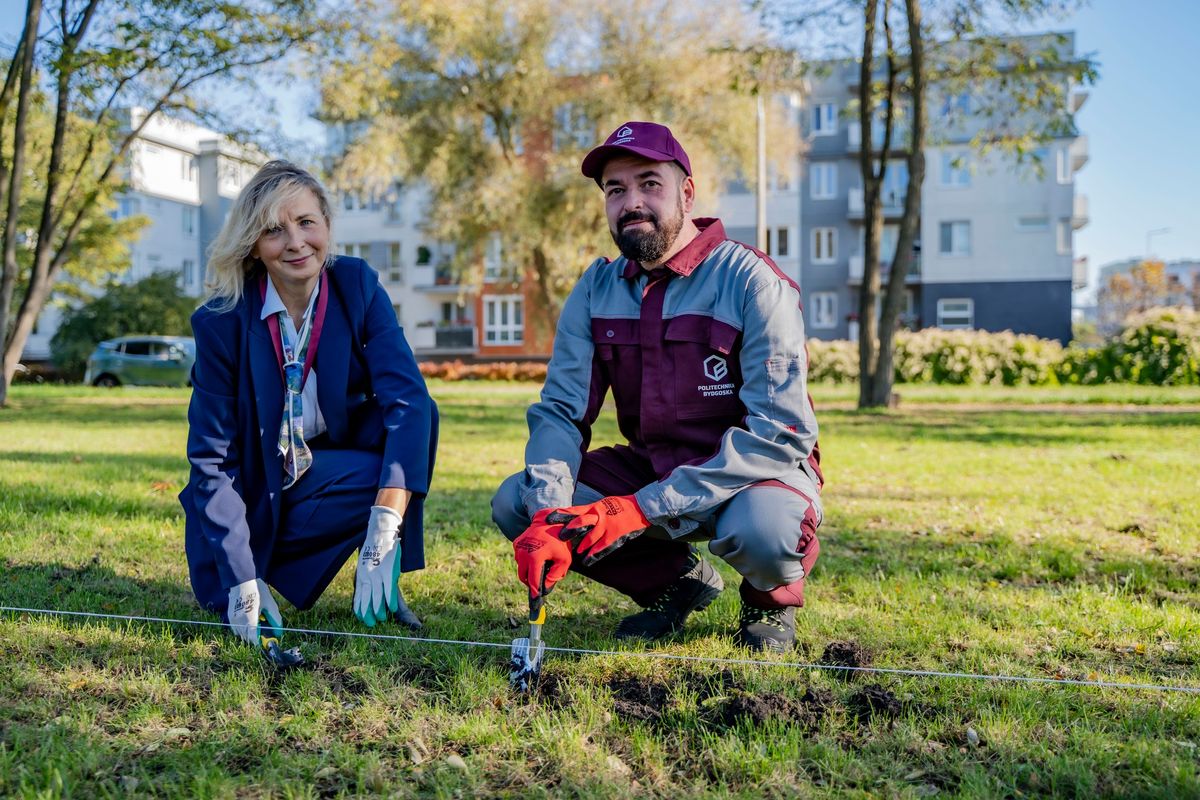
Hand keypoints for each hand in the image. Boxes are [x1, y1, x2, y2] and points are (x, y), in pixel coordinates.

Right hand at [227, 578, 282, 645]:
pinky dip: (242, 629)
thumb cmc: (258, 591)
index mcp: (250, 619)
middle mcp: (239, 621)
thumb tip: (278, 631)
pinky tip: (249, 622)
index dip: (260, 642)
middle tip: (264, 633)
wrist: (243, 580)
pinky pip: (236, 629)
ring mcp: (233, 619)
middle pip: (247, 638)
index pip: (253, 638)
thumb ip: (275, 619)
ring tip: (257, 625)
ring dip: (249, 634)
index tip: (267, 642)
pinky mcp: (230, 616)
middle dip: (256, 638)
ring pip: (241, 634)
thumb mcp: (270, 604)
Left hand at [354, 505, 403, 627]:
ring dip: (379, 610)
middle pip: (366, 601)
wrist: (380, 534)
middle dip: (368, 614)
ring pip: (377, 598)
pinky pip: (388, 590)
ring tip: (382, 619)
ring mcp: (378, 576)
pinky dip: (389, 601)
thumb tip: (364, 590)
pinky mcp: (388, 572)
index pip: (358, 598)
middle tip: (372, 623)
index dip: (360, 610)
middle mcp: (367, 578)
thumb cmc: (373, 551)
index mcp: (360, 577)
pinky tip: (391, 609)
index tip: (361, 618)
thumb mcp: (363, 565)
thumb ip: (364, 578)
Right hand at [513, 508, 573, 598]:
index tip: (535, 600)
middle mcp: (523, 552)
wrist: (550, 520)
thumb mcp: (564, 559)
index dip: (534, 591)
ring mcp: (518, 547)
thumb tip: (547, 587)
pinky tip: (535, 555)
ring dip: (528, 570)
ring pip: (520, 567)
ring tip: (540, 565)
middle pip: (523, 576)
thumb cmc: (560, 540)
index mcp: (535, 557)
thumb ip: (556, 575)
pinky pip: (519, 558)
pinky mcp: (516, 543)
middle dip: (530, 581)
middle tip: (539, 583)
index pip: (533, 580)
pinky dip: (525, 560)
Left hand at [557, 495, 649, 565]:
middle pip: (581, 521)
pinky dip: (594, 554)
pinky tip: (587, 561)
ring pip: (591, 535)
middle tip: (560, 536)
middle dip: (570, 529)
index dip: (560, 514)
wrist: (639, 508)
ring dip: (582, 544)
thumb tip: (571, 517)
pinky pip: (602, 546)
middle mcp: (598, 515)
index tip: (547, 518)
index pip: (574, 510)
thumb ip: (587, 511)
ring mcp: (607, 525)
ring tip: (576, 551)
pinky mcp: (615, 535)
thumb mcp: (601, 504)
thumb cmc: (618, 506)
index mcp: (593, 507)